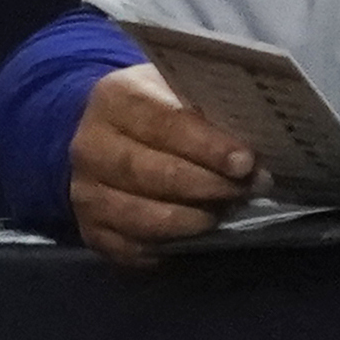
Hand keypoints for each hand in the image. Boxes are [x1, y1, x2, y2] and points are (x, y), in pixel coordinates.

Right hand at [68, 63, 256, 265]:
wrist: (109, 136)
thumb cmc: (161, 109)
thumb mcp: (179, 92)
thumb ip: (208, 110)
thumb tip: (255, 142)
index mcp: (115, 99)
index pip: (163, 123)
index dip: (207, 146)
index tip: (245, 162)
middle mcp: (90, 147)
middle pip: (151, 173)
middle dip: (207, 185)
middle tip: (247, 189)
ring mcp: (85, 193)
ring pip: (142, 216)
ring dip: (192, 220)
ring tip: (226, 212)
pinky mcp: (90, 231)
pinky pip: (133, 248)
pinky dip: (171, 245)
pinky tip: (199, 235)